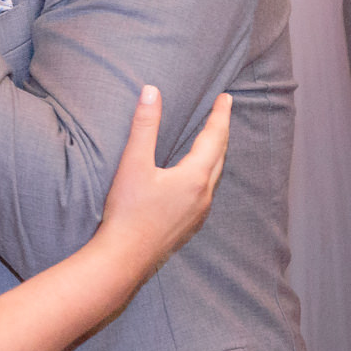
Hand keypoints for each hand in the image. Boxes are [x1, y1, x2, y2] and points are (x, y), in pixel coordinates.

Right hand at [94, 87, 228, 277]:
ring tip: (211, 141)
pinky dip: (206, 175)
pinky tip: (194, 179)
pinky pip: (206, 193)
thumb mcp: (133, 163)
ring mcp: (198, 214)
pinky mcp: (189, 226)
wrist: (124, 258)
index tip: (226, 97)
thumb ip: (144, 125)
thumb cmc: (127, 211)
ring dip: (216, 154)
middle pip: (220, 156)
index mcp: (195, 177)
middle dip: (221, 132)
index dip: (220, 115)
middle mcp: (203, 196)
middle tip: (222, 112)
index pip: (214, 137)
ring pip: (214, 176)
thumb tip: (152, 92)